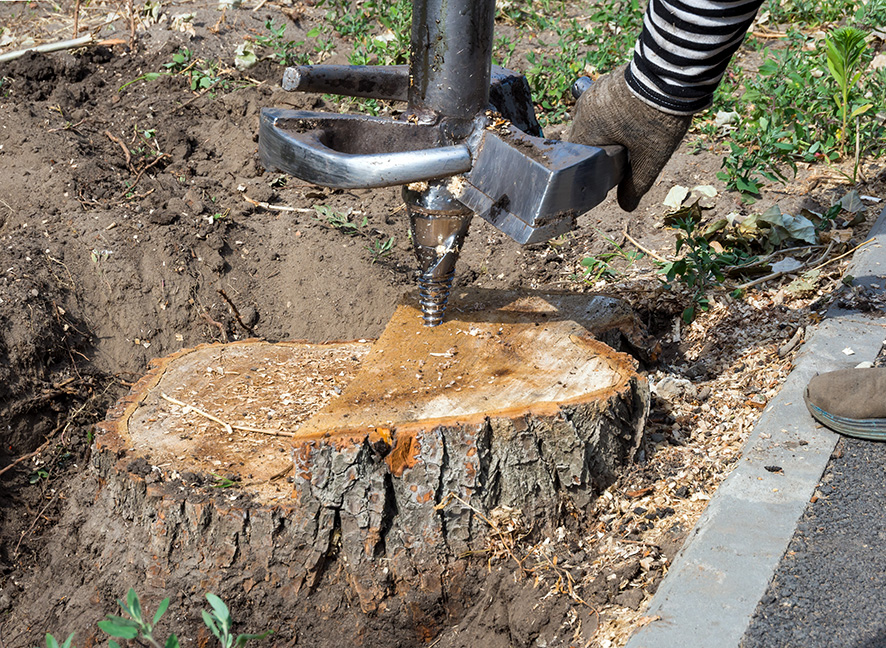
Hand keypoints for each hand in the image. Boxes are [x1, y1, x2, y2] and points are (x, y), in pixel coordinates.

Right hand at [567, 64, 692, 211]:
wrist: (674, 74)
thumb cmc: (656, 118)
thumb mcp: (649, 159)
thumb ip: (635, 185)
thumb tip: (625, 207)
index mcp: (585, 129)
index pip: (577, 157)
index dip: (592, 168)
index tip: (611, 170)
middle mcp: (583, 109)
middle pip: (584, 137)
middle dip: (600, 147)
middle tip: (625, 153)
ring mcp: (594, 91)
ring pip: (594, 120)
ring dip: (607, 129)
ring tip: (631, 134)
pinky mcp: (608, 80)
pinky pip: (604, 104)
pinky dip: (614, 113)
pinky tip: (633, 116)